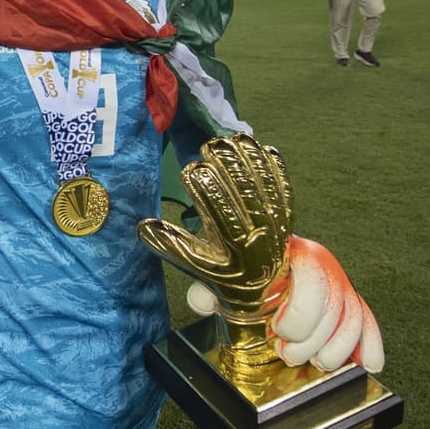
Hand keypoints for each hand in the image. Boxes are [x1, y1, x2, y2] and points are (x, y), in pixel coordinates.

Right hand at [137, 134, 292, 321]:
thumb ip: (170, 246)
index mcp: (234, 246)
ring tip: (233, 139)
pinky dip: (274, 167)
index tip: (191, 169)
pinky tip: (265, 147)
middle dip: (228, 166)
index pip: (219, 210)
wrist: (264, 289)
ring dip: (250, 159)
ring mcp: (276, 222)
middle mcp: (259, 232)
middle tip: (209, 146)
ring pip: (265, 185)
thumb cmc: (223, 277)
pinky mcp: (287, 215)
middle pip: (244, 192)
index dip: (206, 189)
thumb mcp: (195, 266)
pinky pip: (283, 187)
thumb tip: (142, 226)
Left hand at [187, 236, 384, 372]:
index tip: (276, 330)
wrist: (261, 257)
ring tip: (315, 363)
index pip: (313, 281)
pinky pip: (369, 323)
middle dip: (312, 341)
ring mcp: (341, 285)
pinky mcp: (350, 304)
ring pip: (353, 320)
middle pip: (334, 308)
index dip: (300, 314)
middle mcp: (325, 266)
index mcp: (295, 253)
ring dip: (336, 350)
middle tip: (287, 354)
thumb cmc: (245, 269)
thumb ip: (211, 289)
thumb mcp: (227, 277)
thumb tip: (201, 303)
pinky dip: (371, 346)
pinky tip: (368, 365)